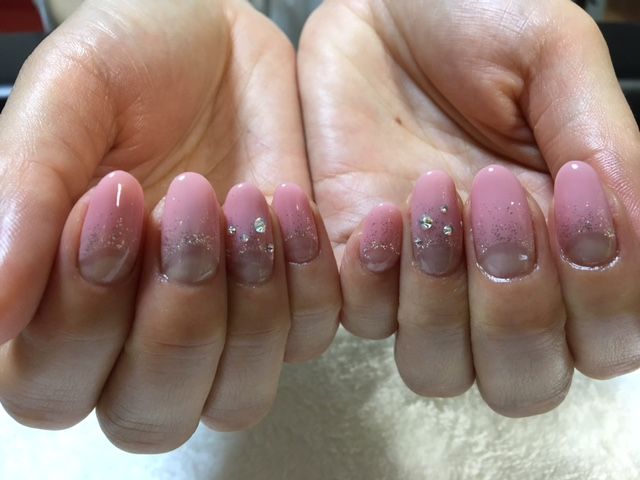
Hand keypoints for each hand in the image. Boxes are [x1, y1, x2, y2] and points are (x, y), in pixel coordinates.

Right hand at [0, 0, 339, 451]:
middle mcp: (140, 332)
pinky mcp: (290, 298)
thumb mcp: (68, 100)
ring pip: (237, 397)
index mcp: (61, 302)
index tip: (114, 199)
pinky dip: (308, 281)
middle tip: (188, 200)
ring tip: (245, 201)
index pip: (53, 383)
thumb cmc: (131, 59)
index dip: (83, 313)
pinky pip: (310, 336)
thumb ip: (25, 193)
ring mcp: (223, 324)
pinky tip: (293, 204)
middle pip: (152, 414)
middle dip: (177, 318)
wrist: (216, 37)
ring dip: (249, 309)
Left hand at [299, 0, 639, 415]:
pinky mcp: (352, 262)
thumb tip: (628, 233)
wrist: (382, 7)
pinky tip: (379, 210)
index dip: (604, 292)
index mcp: (566, 243)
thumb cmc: (474, 20)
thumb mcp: (556, 61)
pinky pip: (363, 316)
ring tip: (434, 196)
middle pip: (522, 381)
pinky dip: (375, 276)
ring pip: (438, 369)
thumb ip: (605, 146)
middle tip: (499, 199)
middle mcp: (496, 281)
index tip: (576, 192)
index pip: (609, 336)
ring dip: (442, 302)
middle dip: (519, 311)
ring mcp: (420, 280)